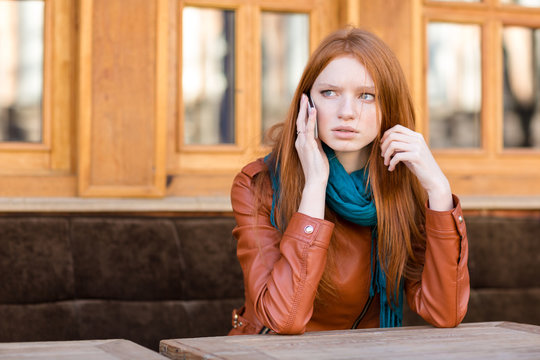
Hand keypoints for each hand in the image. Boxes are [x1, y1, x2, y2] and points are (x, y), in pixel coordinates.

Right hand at [295, 94, 328, 217]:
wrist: (315, 180)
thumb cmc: (318, 169)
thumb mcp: (318, 152)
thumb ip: (317, 143)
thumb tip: (319, 134)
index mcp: (301, 143)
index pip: (301, 125)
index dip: (303, 113)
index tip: (306, 103)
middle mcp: (299, 142)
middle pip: (298, 120)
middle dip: (301, 107)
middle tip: (304, 96)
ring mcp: (302, 144)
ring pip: (301, 122)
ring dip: (304, 109)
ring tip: (307, 98)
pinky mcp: (307, 146)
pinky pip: (308, 129)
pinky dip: (310, 119)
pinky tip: (313, 110)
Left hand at [380, 125, 452, 210]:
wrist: (433, 178)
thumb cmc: (418, 166)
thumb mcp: (409, 153)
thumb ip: (400, 146)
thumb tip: (384, 143)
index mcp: (416, 136)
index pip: (397, 127)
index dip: (386, 134)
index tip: (382, 144)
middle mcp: (417, 139)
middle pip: (393, 135)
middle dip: (384, 146)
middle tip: (382, 155)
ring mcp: (417, 147)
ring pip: (393, 145)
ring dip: (386, 155)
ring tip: (386, 162)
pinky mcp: (416, 157)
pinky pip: (397, 156)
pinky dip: (391, 163)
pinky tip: (391, 168)